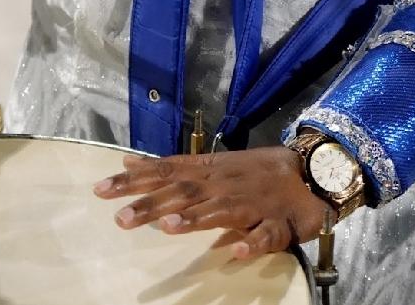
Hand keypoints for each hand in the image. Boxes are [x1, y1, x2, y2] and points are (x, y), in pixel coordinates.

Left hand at [94, 147, 334, 260]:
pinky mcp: (278, 224)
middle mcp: (226, 185)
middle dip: (153, 204)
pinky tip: (236, 253)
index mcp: (211, 171)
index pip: (166, 172)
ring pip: (222, 211)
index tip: (100, 190)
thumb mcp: (212, 164)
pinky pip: (265, 235)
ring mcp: (252, 204)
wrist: (314, 171)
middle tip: (121, 219)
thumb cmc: (257, 172)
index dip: (134, 181)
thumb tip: (127, 163)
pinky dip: (252, 243)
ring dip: (197, 218)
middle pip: (186, 193)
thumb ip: (171, 167)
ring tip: (170, 227)